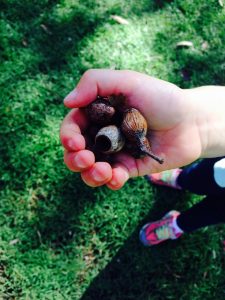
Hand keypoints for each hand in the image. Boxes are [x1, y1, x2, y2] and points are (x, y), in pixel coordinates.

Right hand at [60, 69, 201, 189]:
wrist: (192, 121)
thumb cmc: (162, 98)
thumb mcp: (128, 81)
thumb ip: (95, 82)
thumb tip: (66, 102)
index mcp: (99, 113)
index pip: (73, 126)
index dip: (68, 136)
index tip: (75, 142)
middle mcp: (104, 133)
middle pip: (76, 152)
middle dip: (75, 159)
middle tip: (86, 159)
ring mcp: (116, 152)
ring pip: (90, 169)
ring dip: (89, 174)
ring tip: (102, 171)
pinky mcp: (129, 167)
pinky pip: (113, 179)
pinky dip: (111, 181)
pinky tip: (117, 177)